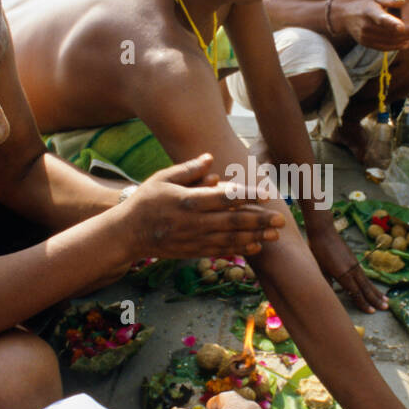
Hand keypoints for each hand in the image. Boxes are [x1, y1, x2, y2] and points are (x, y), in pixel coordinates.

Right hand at [120, 153, 283, 259]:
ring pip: (230, 239)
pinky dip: (239, 249)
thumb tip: (210, 158)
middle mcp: (194, 221)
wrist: (128, 233)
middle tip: (280, 219)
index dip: (246, 195)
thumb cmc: (146, 201)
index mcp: (189, 200)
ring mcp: (194, 239)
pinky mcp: (193, 251)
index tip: (265, 194)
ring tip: (274, 235)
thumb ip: (188, 170)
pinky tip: (255, 247)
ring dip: (254, 237)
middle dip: (259, 221)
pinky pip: (221, 250)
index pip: (223, 197)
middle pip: (233, 221)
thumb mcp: (162, 178)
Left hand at [307, 223, 386, 311]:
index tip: (372, 312)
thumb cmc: (317, 251)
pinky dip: (370, 283)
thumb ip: (326, 283)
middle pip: (366, 288)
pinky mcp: (354, 260)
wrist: (323, 231)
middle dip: (376, 299)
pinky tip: (373, 287)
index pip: (356, 293)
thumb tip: (329, 296)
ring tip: (386, 300)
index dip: (363, 303)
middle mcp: (352, 270)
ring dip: (377, 292)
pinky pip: (364, 275)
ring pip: (367, 281)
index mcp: (343, 274)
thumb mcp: (319, 269)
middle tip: (386, 308)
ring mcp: (355, 264)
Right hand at [334, 0, 408, 50]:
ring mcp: (366, 37)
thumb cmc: (364, 4)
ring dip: (405, 41)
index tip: (403, 26)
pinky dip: (397, 47)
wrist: (345, 17)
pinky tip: (407, 44)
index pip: (381, 19)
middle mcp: (366, 26)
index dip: (392, 23)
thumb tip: (403, 1)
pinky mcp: (367, 44)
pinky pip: (385, 47)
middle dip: (407, 32)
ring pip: (389, 42)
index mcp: (369, 12)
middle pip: (390, 32)